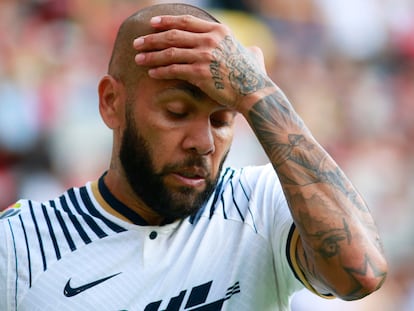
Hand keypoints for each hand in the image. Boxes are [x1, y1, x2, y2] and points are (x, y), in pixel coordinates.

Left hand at [133, 15, 272, 111]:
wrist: (254, 92)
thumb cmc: (253, 76)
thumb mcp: (252, 54)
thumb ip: (246, 48)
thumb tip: (252, 50)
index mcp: (218, 31)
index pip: (186, 22)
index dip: (166, 22)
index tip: (152, 24)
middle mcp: (210, 40)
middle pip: (173, 35)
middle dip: (152, 39)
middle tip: (137, 43)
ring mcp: (204, 56)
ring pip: (170, 52)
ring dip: (151, 55)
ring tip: (138, 59)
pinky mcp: (200, 73)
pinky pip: (174, 69)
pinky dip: (160, 71)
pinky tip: (151, 73)